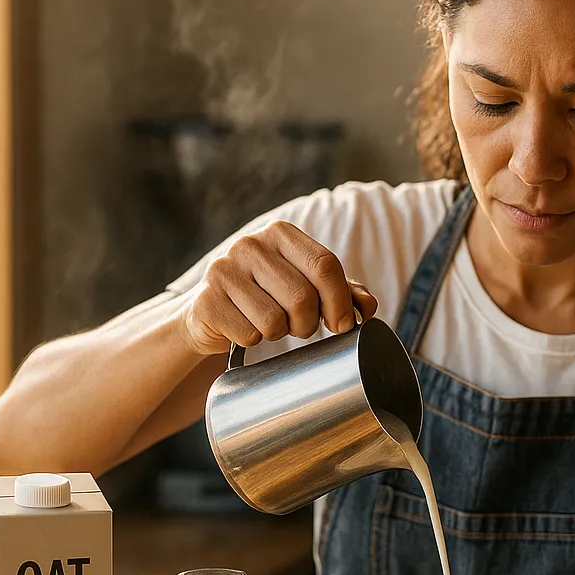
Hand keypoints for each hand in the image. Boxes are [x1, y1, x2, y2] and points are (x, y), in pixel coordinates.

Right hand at [179, 221, 378, 354]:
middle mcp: (250, 244)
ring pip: (274, 320)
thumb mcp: (306, 286)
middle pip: (303, 297)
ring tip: (270, 325)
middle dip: (309, 324)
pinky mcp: (206, 300)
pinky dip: (253, 340)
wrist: (211, 312)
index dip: (340, 301)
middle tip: (300, 327)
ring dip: (280, 334)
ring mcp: (223, 270)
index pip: (325, 265)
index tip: (342, 325)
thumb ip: (342, 292)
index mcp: (281, 234)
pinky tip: (244, 327)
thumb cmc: (267, 297)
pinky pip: (249, 334)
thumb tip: (368, 306)